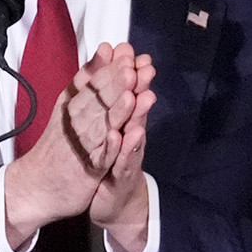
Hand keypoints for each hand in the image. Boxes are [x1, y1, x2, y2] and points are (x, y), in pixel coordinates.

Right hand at [4, 42, 140, 247]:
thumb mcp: (71, 103)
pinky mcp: (85, 169)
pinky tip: (117, 138)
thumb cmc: (58, 143)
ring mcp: (81, 146)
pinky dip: (107, 147)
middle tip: (130, 66)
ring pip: (99, 126)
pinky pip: (97, 157)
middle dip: (115, 83)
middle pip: (97, 100)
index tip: (125, 52)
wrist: (36, 184)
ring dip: (115, 111)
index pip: (93, 82)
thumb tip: (106, 48)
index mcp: (73, 105)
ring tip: (130, 96)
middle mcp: (75, 122)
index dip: (110, 67)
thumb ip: (89, 77)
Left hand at [91, 53, 154, 251]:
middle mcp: (128, 134)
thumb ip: (109, 99)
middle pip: (135, 107)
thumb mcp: (107, 126)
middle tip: (144, 67)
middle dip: (139, 87)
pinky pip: (123, 162)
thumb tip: (111, 66)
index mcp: (121, 119)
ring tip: (141, 97)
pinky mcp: (121, 176)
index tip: (129, 50)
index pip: (126, 92)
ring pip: (134, 132)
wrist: (113, 200)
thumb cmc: (109, 158)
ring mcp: (127, 155)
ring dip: (139, 115)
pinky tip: (124, 137)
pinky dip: (124, 149)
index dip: (128, 71)